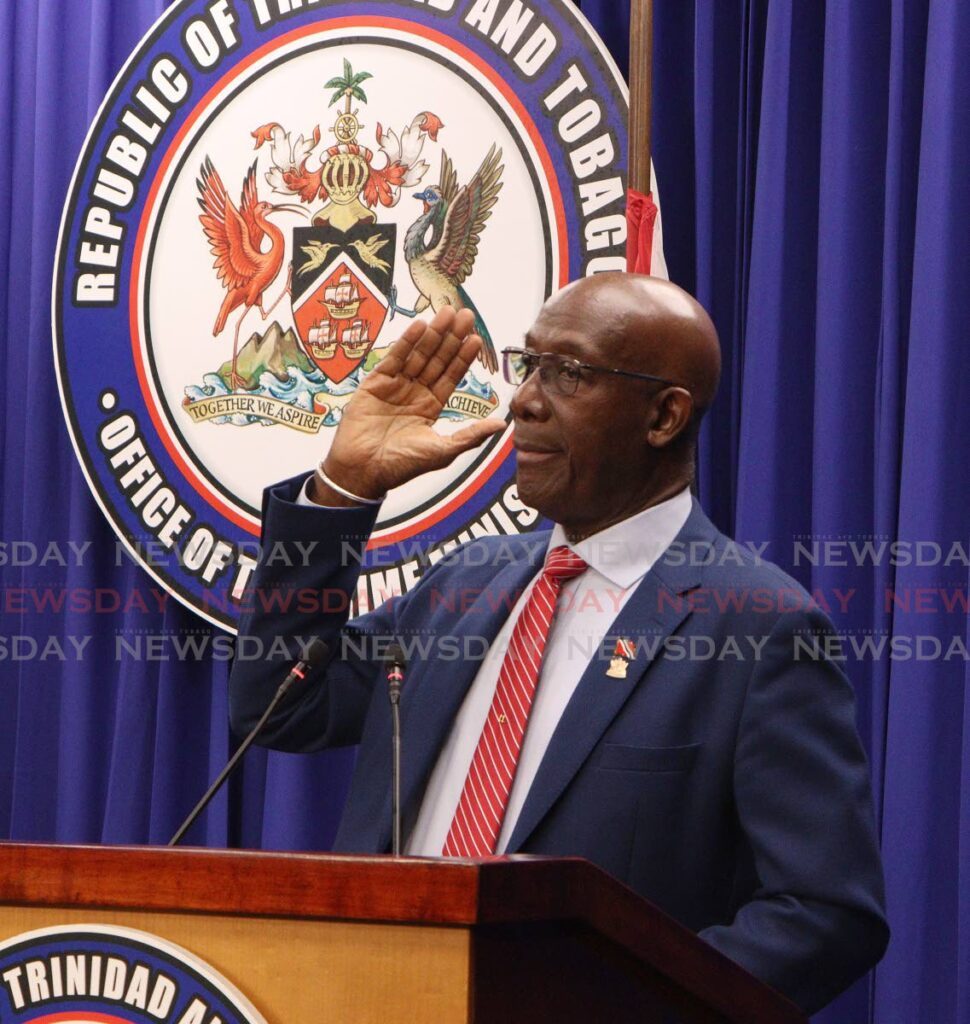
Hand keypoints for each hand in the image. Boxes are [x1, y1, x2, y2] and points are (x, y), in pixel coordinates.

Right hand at [311, 306, 504, 504]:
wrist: (363, 471)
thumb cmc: (401, 466)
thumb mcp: (442, 451)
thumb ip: (470, 434)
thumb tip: (501, 425)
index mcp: (431, 406)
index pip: (451, 376)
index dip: (464, 357)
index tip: (476, 337)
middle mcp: (415, 392)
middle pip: (437, 359)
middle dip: (452, 338)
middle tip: (465, 314)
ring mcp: (395, 386)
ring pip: (418, 354)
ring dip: (433, 334)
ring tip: (447, 312)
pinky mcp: (375, 383)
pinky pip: (394, 358)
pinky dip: (406, 342)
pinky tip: (420, 326)